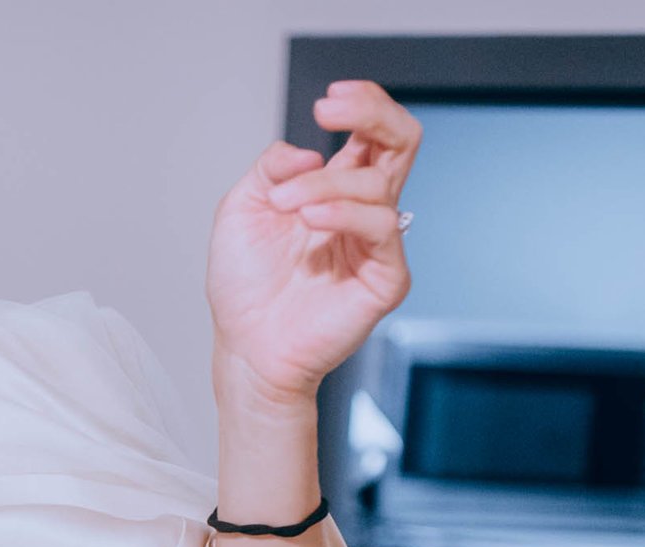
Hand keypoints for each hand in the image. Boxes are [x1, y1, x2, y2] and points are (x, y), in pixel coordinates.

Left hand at [207, 79, 420, 411]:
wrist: (246, 346)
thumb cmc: (246, 287)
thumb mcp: (243, 208)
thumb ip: (273, 167)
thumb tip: (310, 152)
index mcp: (337, 192)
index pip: (372, 134)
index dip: (361, 106)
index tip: (327, 101)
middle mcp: (364, 213)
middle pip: (401, 142)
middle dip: (371, 113)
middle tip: (329, 109)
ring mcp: (378, 244)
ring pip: (376, 184)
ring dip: (322, 186)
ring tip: (284, 207)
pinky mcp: (385, 277)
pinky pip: (381, 227)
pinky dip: (344, 214)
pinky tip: (311, 221)